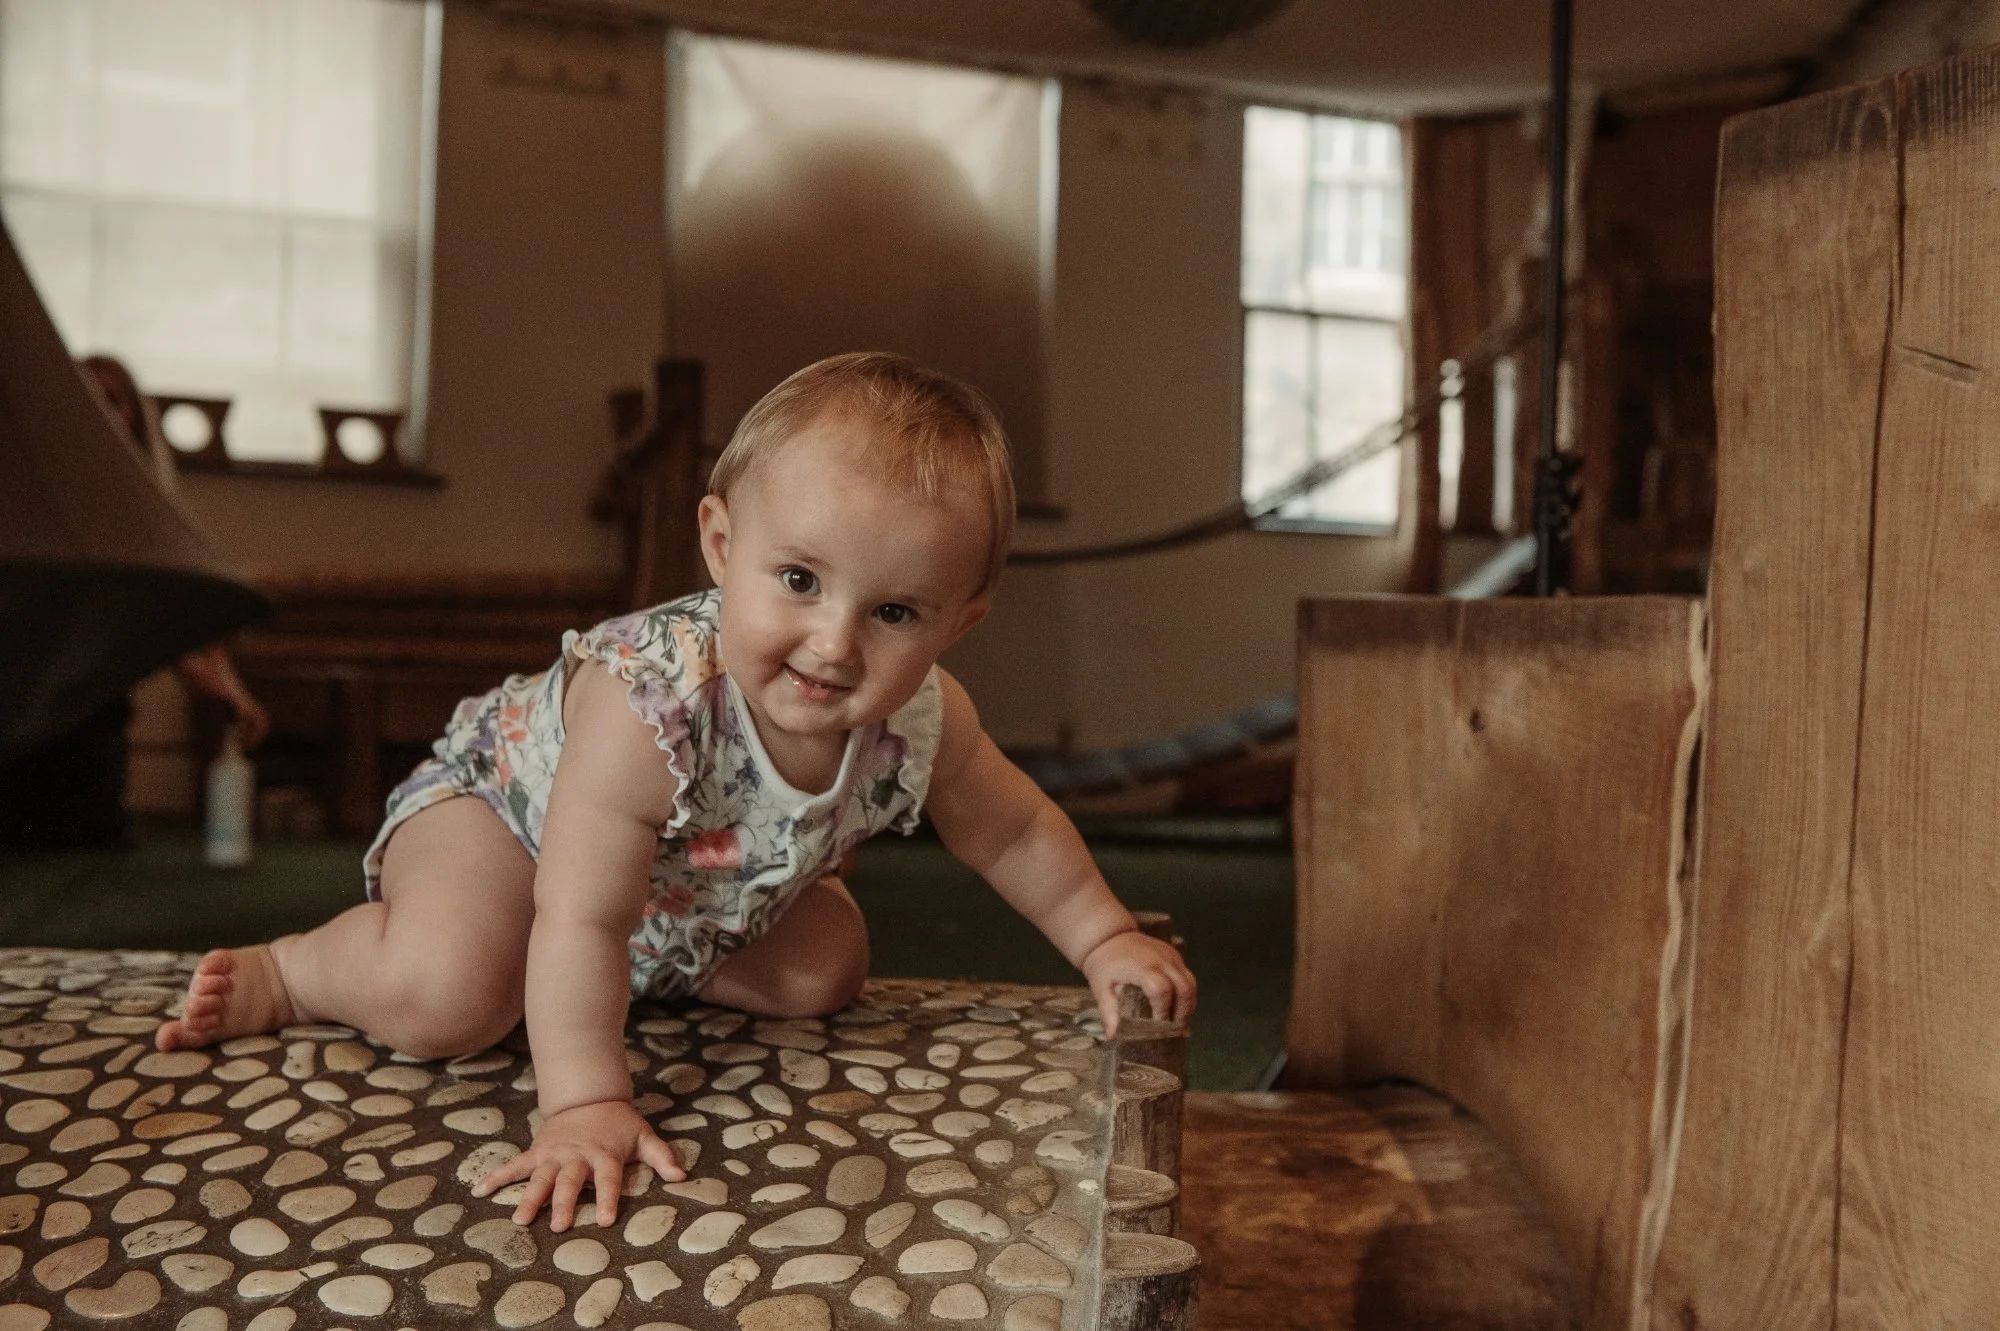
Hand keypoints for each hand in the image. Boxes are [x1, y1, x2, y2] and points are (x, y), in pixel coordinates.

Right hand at [471, 1098, 684, 1229]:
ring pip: (540, 1178)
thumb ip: (661, 1156)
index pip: (608, 1179)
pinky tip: (479, 1191)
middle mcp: (577, 1156)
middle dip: (563, 1203)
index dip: (608, 1198)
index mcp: (604, 1155)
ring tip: (519, 1221)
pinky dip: (497, 1177)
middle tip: (558, 1226)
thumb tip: (682, 1176)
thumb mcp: (643, 1135)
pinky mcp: (537, 1151)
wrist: (588, 1096)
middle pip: (570, 1181)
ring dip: (529, 1198)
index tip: (606, 1221)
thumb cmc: (618, 1124)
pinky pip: (515, 1165)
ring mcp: (554, 1154)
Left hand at [1080, 930, 1195, 1037]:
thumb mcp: (1101, 988)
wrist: (1108, 935)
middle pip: (1184, 989)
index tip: (1159, 1028)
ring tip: (1180, 1024)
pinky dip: (1186, 994)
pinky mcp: (1174, 955)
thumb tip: (1112, 1036)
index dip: (1164, 1011)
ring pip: (1190, 983)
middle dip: (1184, 1013)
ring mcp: (1170, 955)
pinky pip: (1187, 976)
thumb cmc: (1103, 963)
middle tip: (1177, 1032)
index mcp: (1143, 967)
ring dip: (1188, 1005)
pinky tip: (1179, 1009)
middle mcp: (1162, 960)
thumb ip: (1108, 1012)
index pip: (1162, 991)